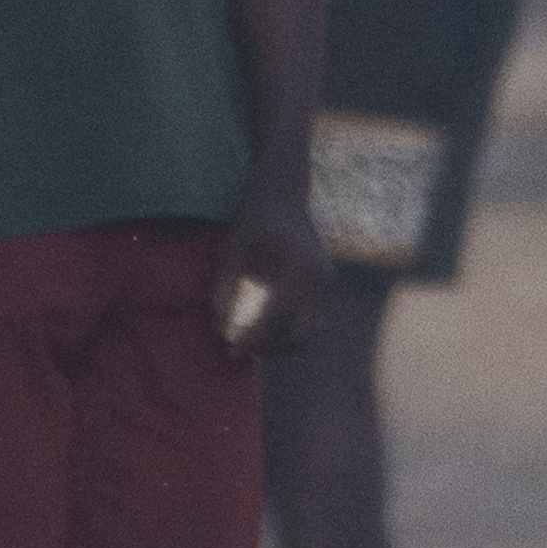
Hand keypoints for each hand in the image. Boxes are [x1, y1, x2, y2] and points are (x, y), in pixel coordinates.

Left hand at [210, 191, 329, 358]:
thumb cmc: (252, 222)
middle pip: (298, 334)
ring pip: (308, 332)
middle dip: (269, 347)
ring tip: (252, 343)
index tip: (230, 350)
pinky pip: (312, 320)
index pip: (275, 316)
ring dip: (281, 343)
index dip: (252, 338)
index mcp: (298, 268)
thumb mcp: (229, 253)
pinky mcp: (327, 287)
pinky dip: (290, 330)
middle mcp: (320, 279)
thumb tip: (219, 330)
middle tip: (240, 350)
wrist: (283, 197)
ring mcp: (328, 284)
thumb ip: (222, 290)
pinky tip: (267, 329)